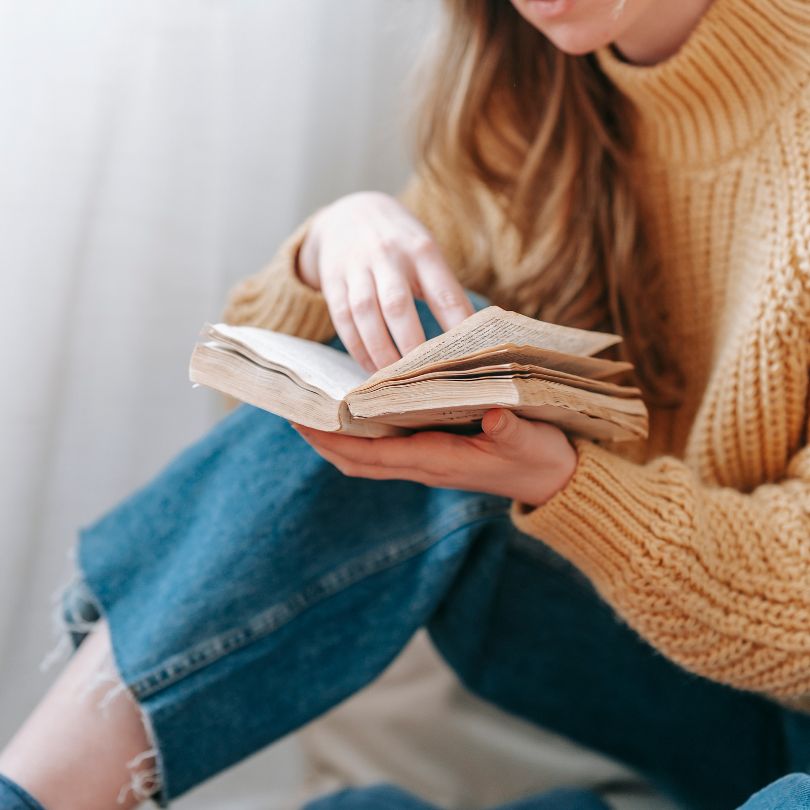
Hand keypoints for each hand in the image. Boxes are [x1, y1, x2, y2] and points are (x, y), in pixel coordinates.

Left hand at [294, 409, 577, 507]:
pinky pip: (386, 452)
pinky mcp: (435, 457)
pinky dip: (362, 438)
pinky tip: (356, 415)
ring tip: (314, 413)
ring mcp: (427, 464)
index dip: (336, 440)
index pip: (374, 455)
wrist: (554, 481)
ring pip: (369, 459)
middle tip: (294, 413)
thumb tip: (494, 412)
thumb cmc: (540, 457)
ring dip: (338, 441)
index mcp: (439, 460)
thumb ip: (510, 429)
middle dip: (324, 441)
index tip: (305, 421)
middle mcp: (425, 465)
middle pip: (359, 461)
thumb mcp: (530, 440)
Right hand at [298, 191, 473, 372]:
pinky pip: (342, 319)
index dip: (456, 325)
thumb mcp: (426, 251)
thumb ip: (443, 288)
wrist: (350, 212)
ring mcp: (357, 267)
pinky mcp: (333, 279)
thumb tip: (470, 338)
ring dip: (380, 350)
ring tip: (394, 380)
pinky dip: (357, 348)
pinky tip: (370, 368)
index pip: (443, 292)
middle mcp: (388, 256)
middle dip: (411, 344)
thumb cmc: (401, 243)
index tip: (468, 357)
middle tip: (424, 377)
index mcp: (422, 250)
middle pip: (398, 305)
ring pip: (366, 314)